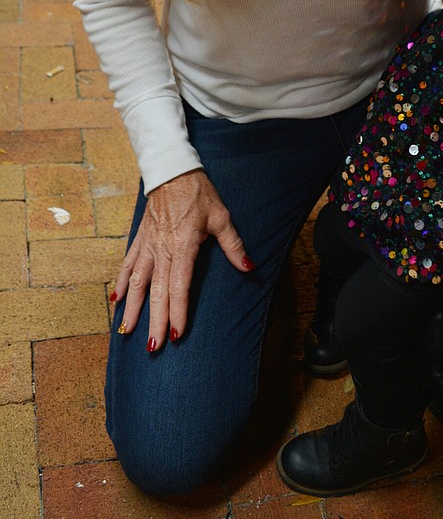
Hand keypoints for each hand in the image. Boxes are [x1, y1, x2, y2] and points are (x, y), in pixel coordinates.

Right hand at [112, 170, 252, 349]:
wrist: (172, 171)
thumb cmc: (199, 193)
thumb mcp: (221, 216)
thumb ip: (233, 245)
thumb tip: (248, 267)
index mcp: (183, 245)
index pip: (179, 286)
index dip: (177, 311)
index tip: (175, 333)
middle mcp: (162, 249)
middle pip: (157, 291)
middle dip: (154, 320)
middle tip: (152, 348)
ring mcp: (148, 245)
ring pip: (138, 282)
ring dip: (133, 308)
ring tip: (126, 331)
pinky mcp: (140, 239)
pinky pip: (128, 264)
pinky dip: (122, 283)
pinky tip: (117, 300)